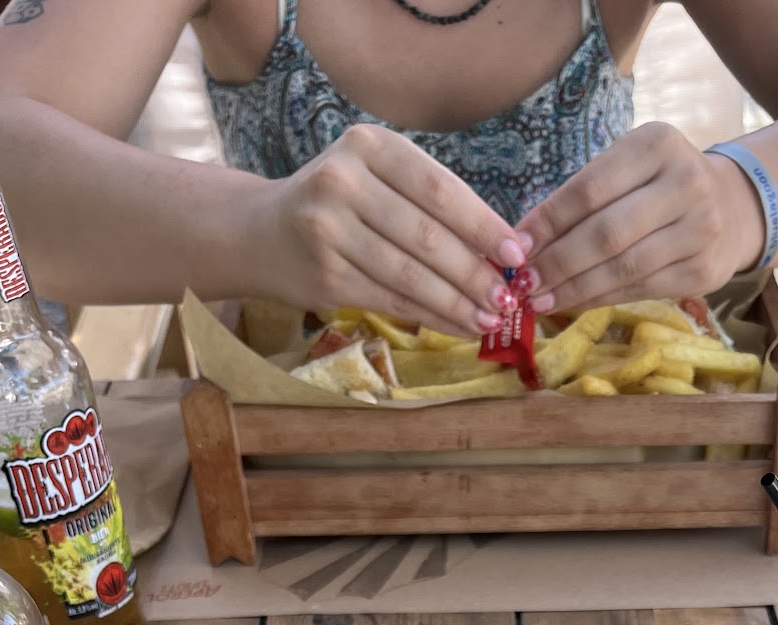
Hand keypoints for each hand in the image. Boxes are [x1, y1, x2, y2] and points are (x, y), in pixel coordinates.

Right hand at [262, 123, 532, 335]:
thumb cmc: (338, 203)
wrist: (261, 232)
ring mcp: (329, 230)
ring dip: (457, 303)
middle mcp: (343, 181)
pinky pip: (392, 300)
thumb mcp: (376, 177)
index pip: (439, 189)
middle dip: (475, 273)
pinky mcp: (325, 276)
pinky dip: (432, 316)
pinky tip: (460, 326)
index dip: (482, 225)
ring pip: (410, 275)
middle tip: (509, 298)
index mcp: (368, 146)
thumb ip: (428, 201)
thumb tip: (500, 249)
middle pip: (427, 236)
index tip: (516, 254)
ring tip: (491, 319)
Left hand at [518, 122, 766, 313]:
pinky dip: (601, 299)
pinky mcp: (704, 271)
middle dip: (557, 262)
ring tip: (540, 299)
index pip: (590, 189)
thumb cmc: (661, 184)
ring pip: (623, 268)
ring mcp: (700, 229)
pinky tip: (573, 303)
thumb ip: (585, 194)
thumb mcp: (629, 167)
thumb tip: (526, 239)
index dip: (549, 221)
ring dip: (575, 288)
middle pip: (606, 233)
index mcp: (658, 144)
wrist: (732, 207)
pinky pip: (641, 289)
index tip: (517, 245)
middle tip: (523, 283)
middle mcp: (686, 182)